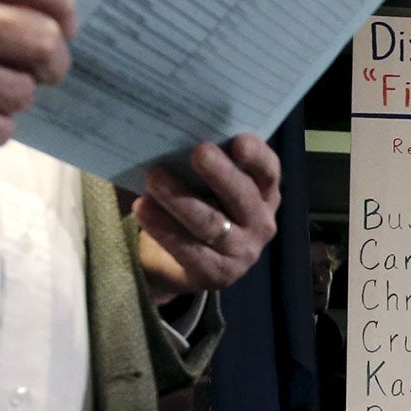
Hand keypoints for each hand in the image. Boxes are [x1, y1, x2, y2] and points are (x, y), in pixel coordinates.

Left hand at [132, 135, 280, 303]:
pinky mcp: (217, 275)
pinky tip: (142, 208)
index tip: (239, 141)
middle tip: (197, 152)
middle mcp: (261, 223)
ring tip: (153, 177)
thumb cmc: (195, 204)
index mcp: (264, 193)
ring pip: (210, 223)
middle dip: (219, 173)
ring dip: (180, 198)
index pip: (268, 171)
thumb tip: (176, 134)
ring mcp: (243, 253)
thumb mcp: (206, 183)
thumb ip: (203, 162)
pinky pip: (188, 249)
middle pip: (242, 195)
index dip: (257, 156)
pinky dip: (162, 227)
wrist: (175, 261)